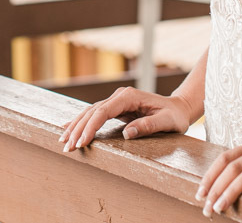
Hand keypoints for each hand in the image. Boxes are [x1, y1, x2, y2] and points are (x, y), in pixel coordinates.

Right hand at [58, 87, 194, 151]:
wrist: (178, 108)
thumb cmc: (174, 116)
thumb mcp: (167, 122)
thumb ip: (148, 126)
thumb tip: (127, 134)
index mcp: (129, 97)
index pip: (103, 111)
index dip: (91, 127)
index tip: (82, 142)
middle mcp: (119, 96)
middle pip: (92, 112)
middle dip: (78, 129)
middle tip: (67, 147)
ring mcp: (116, 101)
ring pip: (90, 112)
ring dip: (76, 126)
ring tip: (63, 141)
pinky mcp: (115, 108)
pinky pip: (94, 115)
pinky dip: (81, 123)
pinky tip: (68, 128)